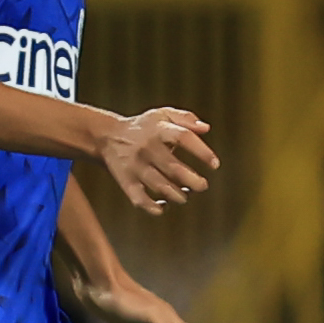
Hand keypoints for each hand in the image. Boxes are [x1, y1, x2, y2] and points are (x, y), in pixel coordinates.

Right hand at [99, 105, 216, 216]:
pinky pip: (139, 199)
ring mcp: (135, 166)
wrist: (108, 136)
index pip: (184, 138)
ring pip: (160, 185)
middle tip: (202, 186)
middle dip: (193, 181)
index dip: (202, 152)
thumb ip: (186, 118)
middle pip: (174, 167)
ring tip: (185, 195)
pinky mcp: (126, 181)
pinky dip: (153, 207)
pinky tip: (163, 207)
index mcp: (159, 129)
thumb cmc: (144, 127)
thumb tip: (206, 128)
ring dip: (177, 195)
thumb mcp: (163, 115)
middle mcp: (147, 148)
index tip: (215, 164)